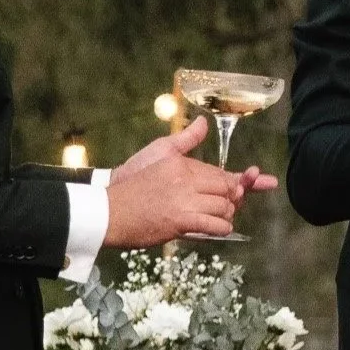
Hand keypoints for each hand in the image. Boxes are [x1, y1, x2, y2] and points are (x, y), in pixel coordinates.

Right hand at [103, 117, 247, 246]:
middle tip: (226, 205)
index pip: (220, 173)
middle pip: (226, 189)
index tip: (238, 190)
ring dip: (225, 215)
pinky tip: (216, 228)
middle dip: (232, 198)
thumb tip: (204, 121)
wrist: (110, 210)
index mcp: (183, 164)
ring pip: (223, 207)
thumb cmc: (133, 182)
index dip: (233, 183)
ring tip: (217, 217)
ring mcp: (184, 201)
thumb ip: (186, 139)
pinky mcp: (181, 221)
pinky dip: (221, 228)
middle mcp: (186, 180)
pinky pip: (214, 225)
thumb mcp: (158, 151)